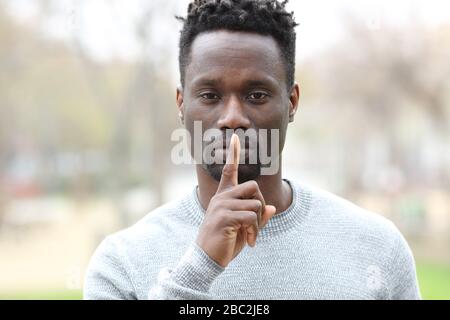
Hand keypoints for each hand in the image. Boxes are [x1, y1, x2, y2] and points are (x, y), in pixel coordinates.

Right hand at [196, 134, 276, 267]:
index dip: (233, 153)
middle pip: (253, 187)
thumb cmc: (225, 243)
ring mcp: (222, 206)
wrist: (207, 259)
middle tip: (257, 223)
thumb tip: (272, 208)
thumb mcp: (245, 229)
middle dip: (261, 205)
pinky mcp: (224, 217)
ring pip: (255, 205)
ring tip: (250, 237)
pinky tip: (249, 242)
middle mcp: (222, 197)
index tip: (236, 137)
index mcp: (224, 197)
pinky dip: (255, 231)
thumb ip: (258, 217)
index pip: (228, 170)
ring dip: (258, 224)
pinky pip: (251, 217)